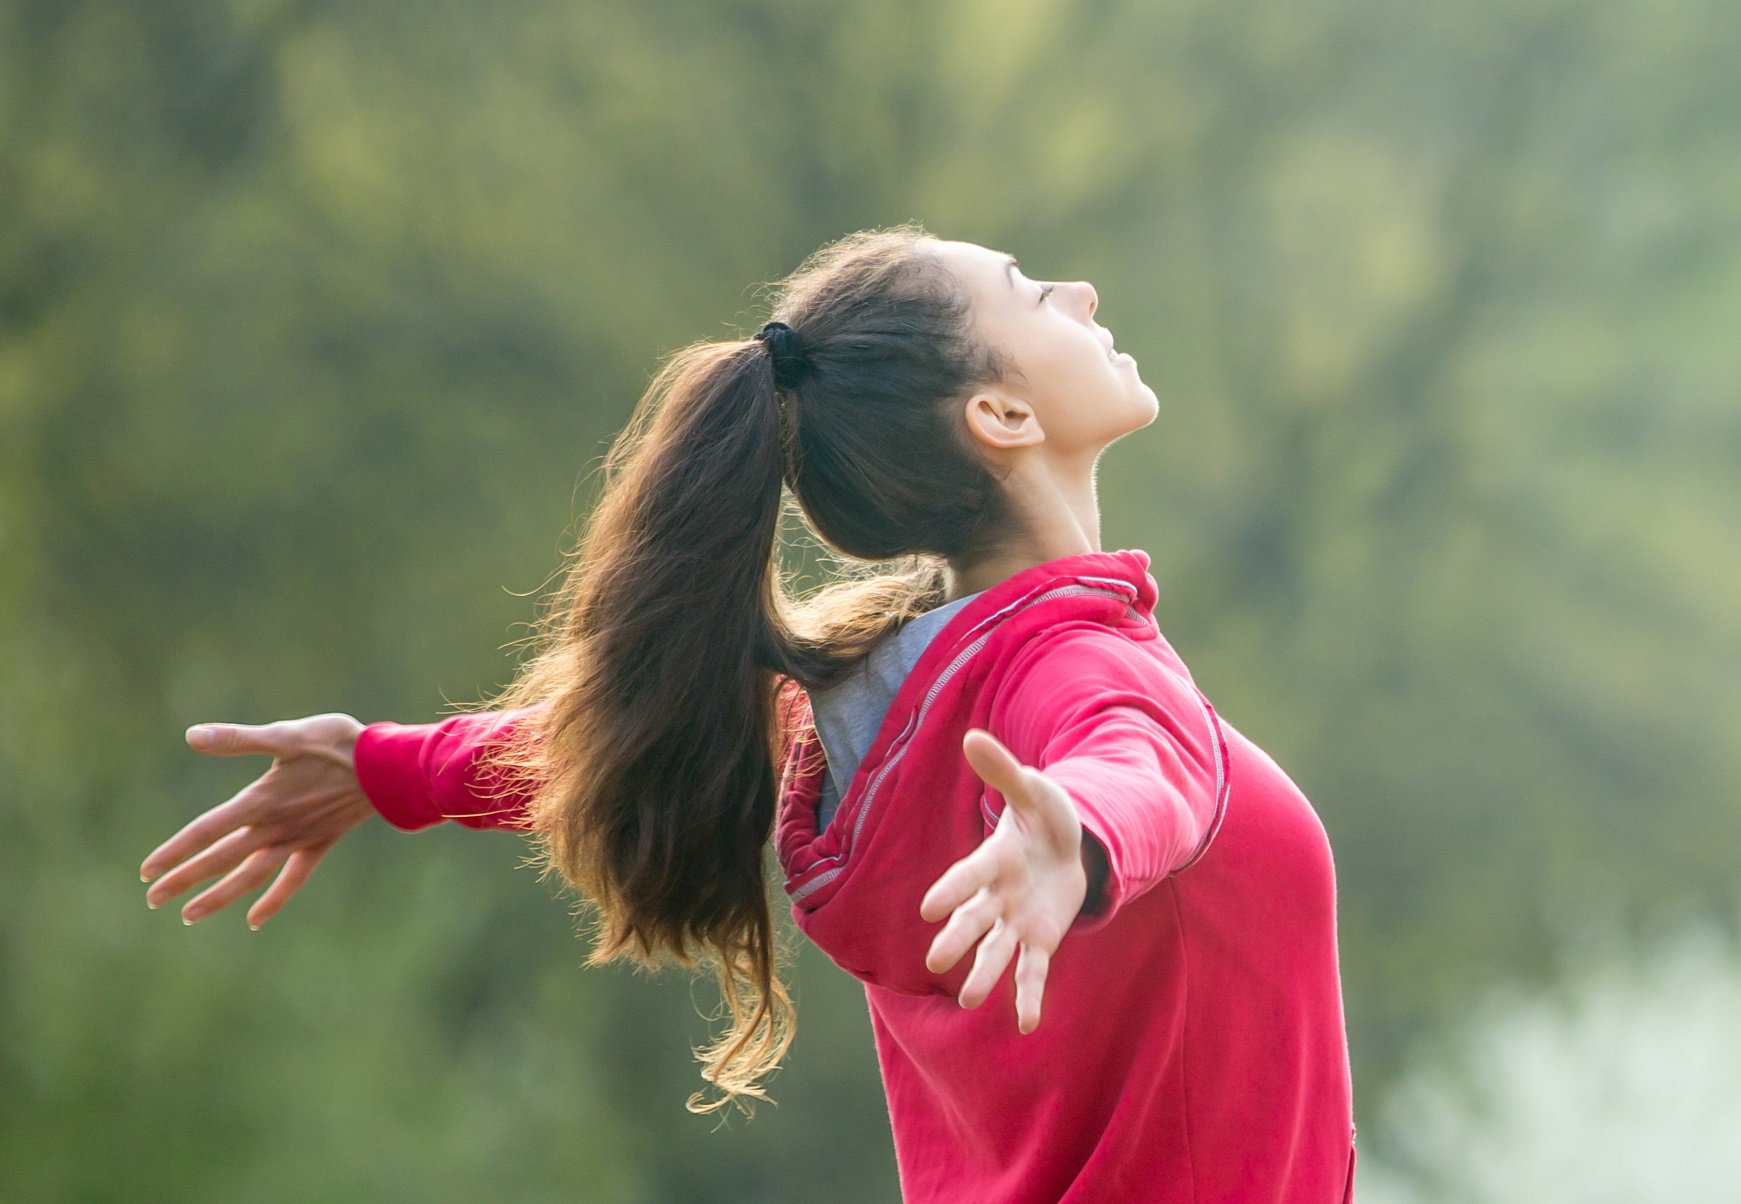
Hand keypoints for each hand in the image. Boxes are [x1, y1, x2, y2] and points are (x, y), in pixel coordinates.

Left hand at [140, 713, 374, 928]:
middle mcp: (274, 827)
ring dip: (219, 896)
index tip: (147, 872)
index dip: (176, 850)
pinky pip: (293, 878)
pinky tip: (255, 919)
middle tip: (153, 899)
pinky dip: (274, 899)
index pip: (207, 830)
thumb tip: (193, 735)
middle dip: (186, 879)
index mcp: (260, 800)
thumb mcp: (286, 735)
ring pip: (250, 875)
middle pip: (221, 858)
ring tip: (189, 916)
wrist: (388, 767)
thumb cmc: (337, 744)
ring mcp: (297, 840)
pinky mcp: (319, 844)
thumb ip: (239, 739)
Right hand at [920, 728, 1088, 1033]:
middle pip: (975, 919)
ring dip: (984, 975)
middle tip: (936, 962)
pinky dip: (1029, 997)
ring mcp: (1016, 920)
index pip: (969, 875)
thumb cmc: (1044, 815)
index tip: (929, 908)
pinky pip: (1032, 971)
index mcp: (994, 859)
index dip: (951, 889)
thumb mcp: (1033, 790)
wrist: (1067, 846)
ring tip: (970, 1001)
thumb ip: (1005, 772)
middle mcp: (998, 895)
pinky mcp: (1039, 939)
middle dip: (958, 939)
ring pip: (997, 951)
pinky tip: (1026, 1025)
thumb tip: (973, 737)